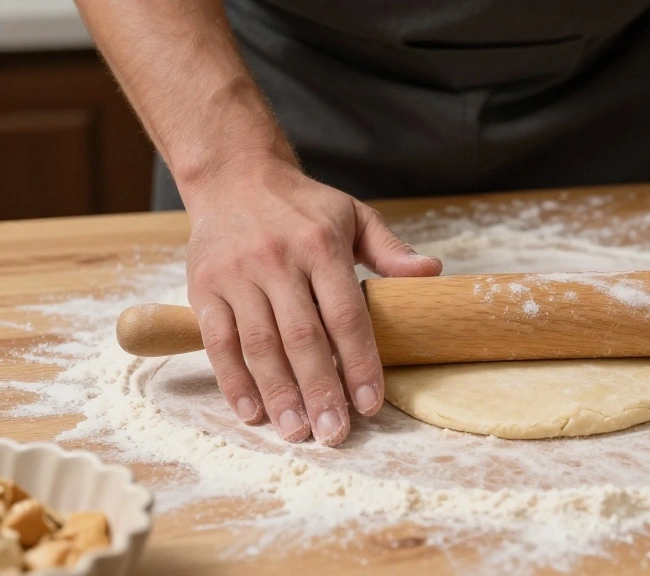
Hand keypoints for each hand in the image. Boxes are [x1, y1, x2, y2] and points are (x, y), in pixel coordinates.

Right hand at [183, 161, 441, 444]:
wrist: (233, 175)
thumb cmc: (303, 205)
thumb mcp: (354, 215)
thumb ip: (391, 249)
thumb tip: (434, 272)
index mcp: (321, 245)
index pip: (345, 315)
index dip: (359, 363)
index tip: (370, 404)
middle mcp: (277, 261)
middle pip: (302, 338)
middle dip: (320, 391)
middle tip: (335, 434)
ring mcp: (236, 275)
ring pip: (259, 346)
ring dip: (279, 394)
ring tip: (296, 432)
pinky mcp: (203, 288)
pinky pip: (218, 342)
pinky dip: (233, 381)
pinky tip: (252, 411)